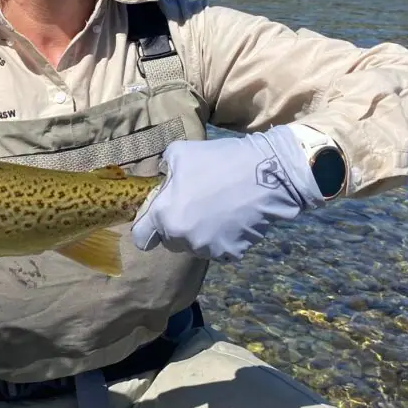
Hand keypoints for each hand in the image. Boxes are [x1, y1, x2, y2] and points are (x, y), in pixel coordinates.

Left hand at [131, 125, 325, 260]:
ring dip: (199, 233)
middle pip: (170, 241)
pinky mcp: (231, 253)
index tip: (157, 218)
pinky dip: (223, 237)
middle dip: (176, 226)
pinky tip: (232, 217)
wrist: (265, 174)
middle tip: (193, 204)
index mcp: (165, 216)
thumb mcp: (179, 154)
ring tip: (216, 208)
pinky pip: (219, 248)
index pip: (142, 238)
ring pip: (195, 246)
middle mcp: (182, 238)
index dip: (147, 227)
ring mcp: (208, 249)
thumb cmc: (218, 160)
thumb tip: (163, 178)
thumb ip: (163, 171)